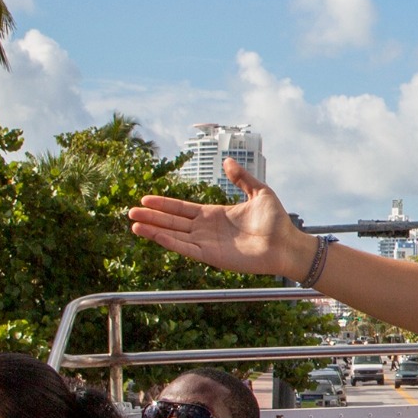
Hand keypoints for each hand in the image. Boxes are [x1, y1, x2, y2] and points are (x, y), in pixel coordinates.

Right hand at [128, 162, 312, 280]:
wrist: (287, 243)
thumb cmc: (277, 221)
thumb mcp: (259, 192)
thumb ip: (241, 178)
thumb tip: (227, 161)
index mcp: (214, 214)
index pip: (183, 208)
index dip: (164, 204)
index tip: (145, 199)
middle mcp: (207, 229)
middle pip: (173, 221)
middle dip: (152, 216)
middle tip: (130, 212)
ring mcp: (207, 243)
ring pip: (174, 235)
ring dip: (154, 229)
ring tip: (134, 224)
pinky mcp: (211, 256)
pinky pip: (185, 248)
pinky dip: (169, 241)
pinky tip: (154, 234)